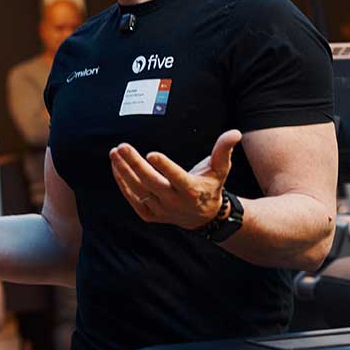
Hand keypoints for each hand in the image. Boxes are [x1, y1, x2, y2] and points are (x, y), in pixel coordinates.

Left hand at [109, 129, 240, 228]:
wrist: (203, 217)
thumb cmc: (210, 185)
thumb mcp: (221, 169)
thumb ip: (224, 150)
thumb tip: (235, 132)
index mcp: (192, 190)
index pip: (177, 178)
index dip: (165, 167)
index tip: (151, 153)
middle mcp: (174, 202)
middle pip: (151, 183)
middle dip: (135, 165)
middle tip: (123, 147)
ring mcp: (161, 210)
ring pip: (138, 191)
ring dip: (123, 172)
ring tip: (115, 153)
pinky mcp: (150, 215)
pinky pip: (133, 199)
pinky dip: (122, 184)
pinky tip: (116, 167)